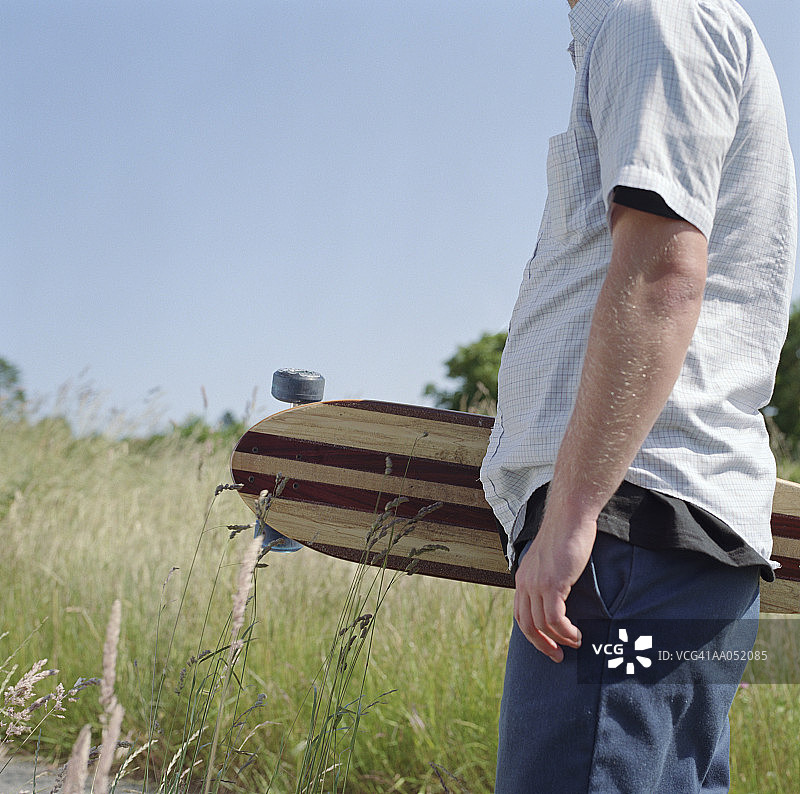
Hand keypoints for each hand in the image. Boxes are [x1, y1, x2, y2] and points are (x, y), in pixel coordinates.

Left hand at [513, 507, 596, 661]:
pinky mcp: (551, 583)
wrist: (570, 516)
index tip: (548, 645)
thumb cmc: (566, 536)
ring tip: (575, 643)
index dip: (532, 634)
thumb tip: (558, 597)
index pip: (520, 614)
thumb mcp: (551, 561)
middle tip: (557, 657)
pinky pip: (555, 618)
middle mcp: (525, 582)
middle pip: (526, 624)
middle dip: (541, 644)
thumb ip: (549, 578)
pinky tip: (577, 635)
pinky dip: (566, 632)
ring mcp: (537, 583)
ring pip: (542, 624)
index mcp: (523, 577)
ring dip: (559, 639)